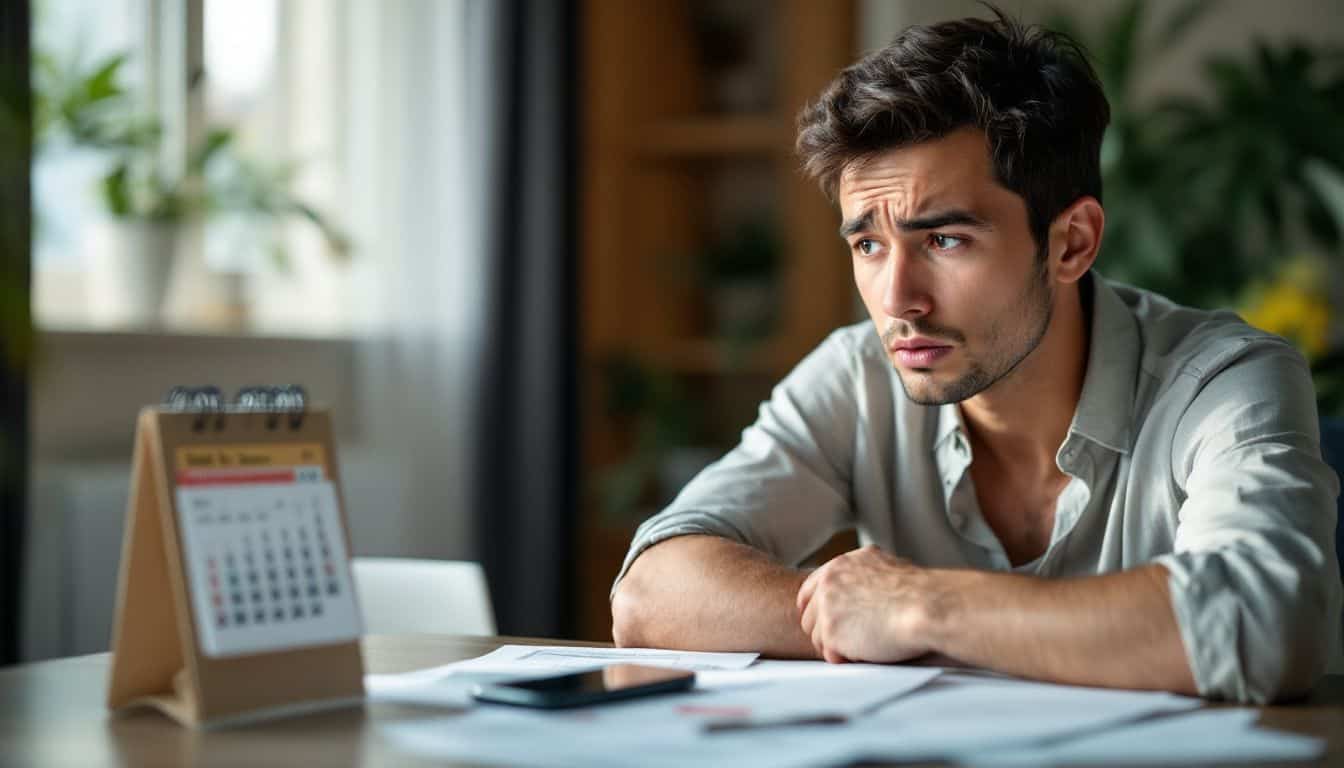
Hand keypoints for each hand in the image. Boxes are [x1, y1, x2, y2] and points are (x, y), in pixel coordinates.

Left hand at [796, 545, 941, 663]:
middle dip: (826, 631)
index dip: (817, 610)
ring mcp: (826, 607)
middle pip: (809, 616)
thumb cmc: (920, 593)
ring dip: (838, 646)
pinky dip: (845, 659)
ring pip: (817, 637)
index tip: (825, 622)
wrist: (928, 606)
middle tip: (850, 641)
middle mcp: (829, 582)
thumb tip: (861, 592)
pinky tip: (867, 653)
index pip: (811, 590)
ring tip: (866, 646)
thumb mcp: (886, 567)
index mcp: (842, 564)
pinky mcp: (831, 632)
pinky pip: (830, 654)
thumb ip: (863, 577)